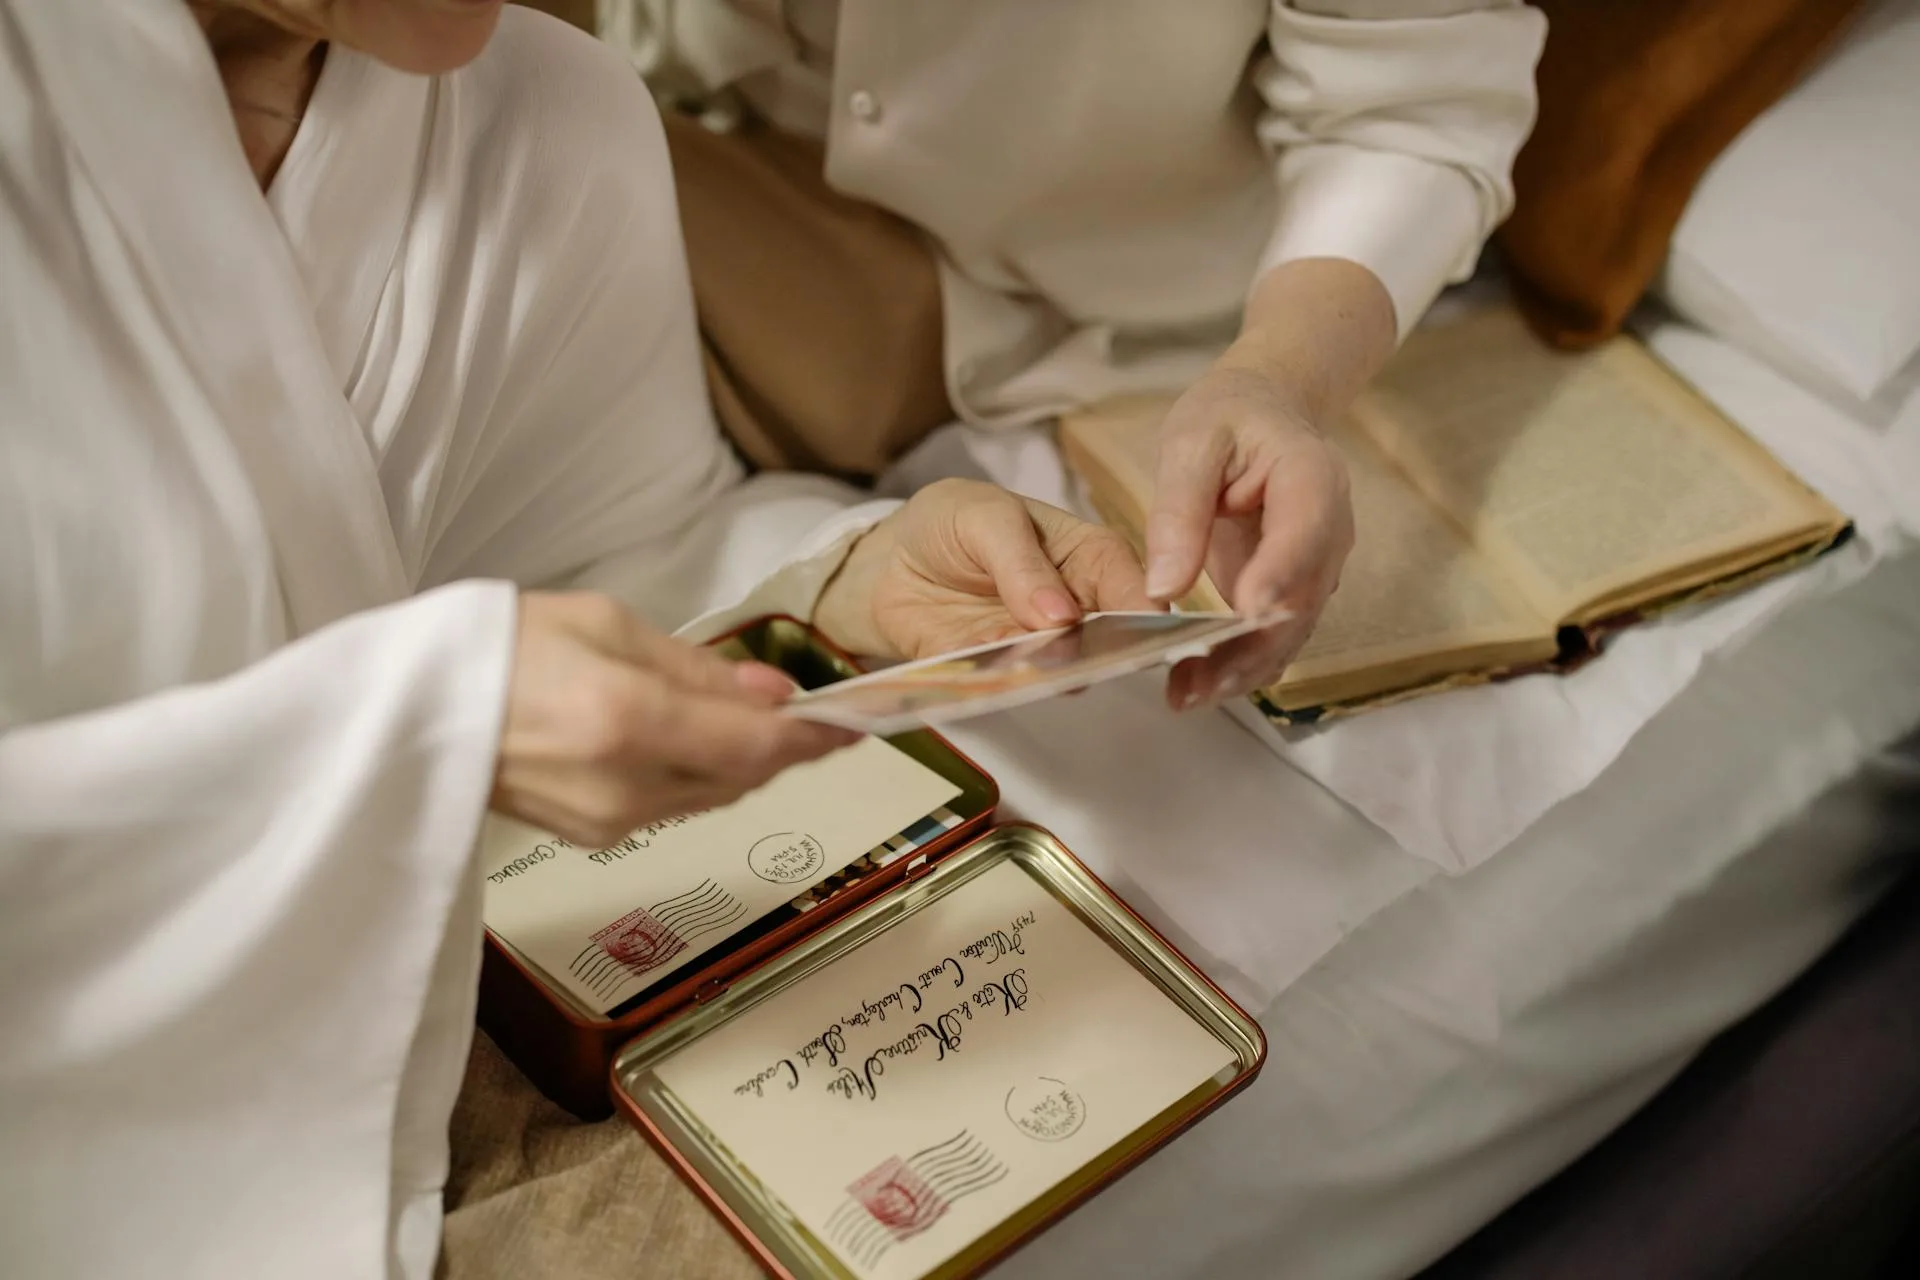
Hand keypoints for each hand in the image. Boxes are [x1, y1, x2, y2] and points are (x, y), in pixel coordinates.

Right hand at [491, 592, 859, 847]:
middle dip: (781, 746)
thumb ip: (697, 667)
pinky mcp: (592, 835)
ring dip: (742, 762)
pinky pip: (674, 806)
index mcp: (629, 719)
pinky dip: (698, 775)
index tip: (856, 722)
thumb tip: (772, 691)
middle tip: (808, 711)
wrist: (409, 710)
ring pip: (712, 796)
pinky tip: (689, 741)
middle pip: (743, 778)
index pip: (756, 746)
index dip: (814, 738)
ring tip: (750, 719)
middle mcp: (627, 785)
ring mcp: (609, 821)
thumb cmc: (503, 644)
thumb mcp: (606, 624)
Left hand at [812, 478, 1156, 660]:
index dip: (1143, 610)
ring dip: (1049, 675)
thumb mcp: (986, 518)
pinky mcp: (993, 675)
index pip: (1129, 584)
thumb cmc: (953, 521)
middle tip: (1089, 658)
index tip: (1148, 632)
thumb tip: (1061, 616)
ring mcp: (1035, 647)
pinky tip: (989, 680)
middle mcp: (1074, 610)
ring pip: (1058, 672)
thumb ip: (1021, 562)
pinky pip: (1002, 688)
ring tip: (1036, 671)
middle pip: (1107, 640)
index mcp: (1087, 557)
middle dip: (1104, 653)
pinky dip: (997, 687)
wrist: (890, 560)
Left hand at [1147, 353, 1353, 707]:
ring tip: (1187, 695)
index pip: (1306, 531)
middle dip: (1251, 647)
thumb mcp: (1190, 444)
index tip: (1245, 612)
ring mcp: (1315, 568)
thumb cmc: (1229, 419)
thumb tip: (1164, 587)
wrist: (1263, 414)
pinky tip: (1196, 687)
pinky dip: (1239, 666)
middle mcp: (1327, 532)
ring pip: (1290, 633)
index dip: (1279, 574)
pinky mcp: (1292, 592)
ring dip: (1242, 670)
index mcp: (1312, 478)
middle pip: (1300, 600)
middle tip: (1197, 680)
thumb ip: (1179, 511)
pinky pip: (1274, 637)